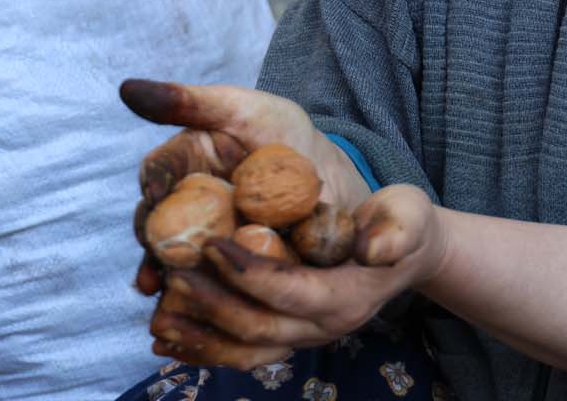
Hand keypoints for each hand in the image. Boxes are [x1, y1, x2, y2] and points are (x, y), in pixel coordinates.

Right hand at [121, 79, 371, 294]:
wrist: (330, 180)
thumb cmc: (282, 134)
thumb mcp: (241, 110)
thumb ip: (189, 101)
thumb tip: (128, 88)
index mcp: (184, 163)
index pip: (158, 170)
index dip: (153, 180)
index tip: (154, 192)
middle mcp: (185, 203)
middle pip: (157, 221)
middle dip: (150, 239)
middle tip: (152, 252)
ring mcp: (202, 237)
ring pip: (173, 257)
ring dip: (163, 274)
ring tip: (160, 288)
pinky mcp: (223, 266)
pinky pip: (203, 282)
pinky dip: (193, 295)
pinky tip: (190, 308)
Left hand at [149, 184, 446, 370]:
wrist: (406, 254)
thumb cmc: (401, 223)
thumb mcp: (408, 215)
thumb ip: (395, 230)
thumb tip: (372, 249)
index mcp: (345, 298)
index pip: (288, 292)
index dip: (248, 272)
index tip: (211, 243)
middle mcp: (321, 327)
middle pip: (258, 328)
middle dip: (211, 304)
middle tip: (173, 274)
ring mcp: (303, 336)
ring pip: (244, 351)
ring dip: (200, 338)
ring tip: (158, 318)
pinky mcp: (287, 334)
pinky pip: (241, 352)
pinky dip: (204, 347)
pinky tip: (169, 337)